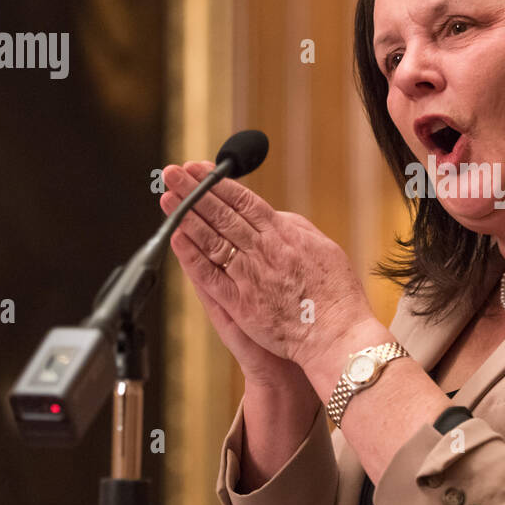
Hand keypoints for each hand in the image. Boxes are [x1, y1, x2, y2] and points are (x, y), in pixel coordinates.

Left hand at [159, 161, 376, 371]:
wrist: (337, 335)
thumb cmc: (336, 295)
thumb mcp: (324, 248)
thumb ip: (296, 229)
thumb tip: (274, 215)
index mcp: (285, 234)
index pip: (244, 200)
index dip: (218, 183)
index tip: (199, 169)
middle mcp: (264, 250)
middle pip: (223, 214)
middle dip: (194, 191)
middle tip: (173, 173)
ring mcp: (250, 276)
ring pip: (212, 239)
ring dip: (187, 217)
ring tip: (167, 198)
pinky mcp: (241, 303)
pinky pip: (210, 276)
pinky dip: (192, 257)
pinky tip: (176, 238)